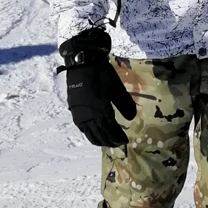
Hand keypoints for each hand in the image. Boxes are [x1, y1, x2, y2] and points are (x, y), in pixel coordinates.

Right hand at [59, 29, 135, 146]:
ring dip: (99, 140)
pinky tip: (94, 133)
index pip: (112, 130)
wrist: (82, 64)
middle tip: (118, 144)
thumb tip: (132, 118)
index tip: (125, 141)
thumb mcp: (117, 88)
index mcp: (101, 112)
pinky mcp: (75, 111)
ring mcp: (80, 115)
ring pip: (90, 134)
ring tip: (107, 142)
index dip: (118, 137)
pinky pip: (83, 129)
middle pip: (101, 135)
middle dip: (110, 141)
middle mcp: (89, 117)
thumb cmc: (102, 74)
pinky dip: (90, 134)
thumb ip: (125, 104)